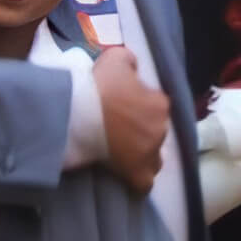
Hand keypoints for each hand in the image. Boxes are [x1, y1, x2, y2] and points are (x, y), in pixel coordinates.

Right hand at [93, 46, 168, 192]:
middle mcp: (161, 129)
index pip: (155, 104)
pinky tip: (126, 170)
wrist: (79, 113)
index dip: (138, 102)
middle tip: (117, 123)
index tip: (121, 102)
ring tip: (122, 147)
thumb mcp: (117, 57)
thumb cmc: (99, 85)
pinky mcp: (137, 175)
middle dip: (140, 126)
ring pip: (154, 156)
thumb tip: (133, 68)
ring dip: (142, 152)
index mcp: (160, 103)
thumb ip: (130, 61)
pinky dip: (138, 177)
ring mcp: (150, 154)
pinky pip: (145, 182)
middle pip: (154, 129)